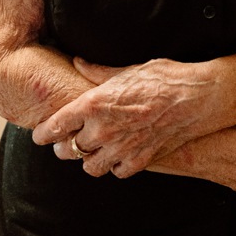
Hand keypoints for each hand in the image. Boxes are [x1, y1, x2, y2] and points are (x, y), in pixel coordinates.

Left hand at [32, 57, 222, 177]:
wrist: (196, 99)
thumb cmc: (164, 79)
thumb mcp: (128, 69)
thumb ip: (98, 72)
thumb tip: (78, 63)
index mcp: (94, 104)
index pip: (54, 126)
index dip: (43, 133)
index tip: (39, 135)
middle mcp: (102, 130)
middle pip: (68, 149)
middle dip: (65, 145)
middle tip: (68, 140)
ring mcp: (120, 149)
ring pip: (89, 167)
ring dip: (88, 159)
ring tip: (93, 150)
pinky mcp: (139, 161)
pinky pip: (116, 172)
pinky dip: (114, 165)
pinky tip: (118, 155)